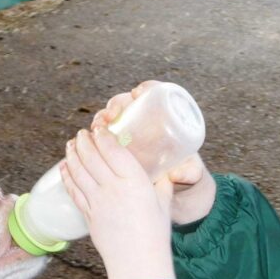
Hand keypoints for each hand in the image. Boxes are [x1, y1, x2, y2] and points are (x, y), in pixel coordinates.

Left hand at [61, 126, 175, 278]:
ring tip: (70, 145)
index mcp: (135, 181)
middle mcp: (113, 188)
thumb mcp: (164, 203)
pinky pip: (74, 191)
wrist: (139, 263)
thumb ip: (162, 184)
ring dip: (72, 155)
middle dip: (84, 141)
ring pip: (79, 171)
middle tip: (82, 133)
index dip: (103, 135)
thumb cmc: (156, 235)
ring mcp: (98, 202)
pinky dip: (67, 177)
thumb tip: (163, 172)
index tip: (100, 128)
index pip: (113, 150)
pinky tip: (64, 169)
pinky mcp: (88, 215)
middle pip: (91, 156)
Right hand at [92, 81, 215, 225]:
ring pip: (113, 118)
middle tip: (111, 115)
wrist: (176, 189)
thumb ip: (190, 173)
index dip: (146, 89)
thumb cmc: (186, 174)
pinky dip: (96, 135)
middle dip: (116, 105)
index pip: (156, 95)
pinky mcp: (118, 145)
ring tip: (98, 128)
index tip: (138, 94)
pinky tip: (88, 139)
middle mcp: (146, 122)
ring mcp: (130, 133)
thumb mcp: (191, 172)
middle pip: (129, 104)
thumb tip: (177, 175)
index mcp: (166, 119)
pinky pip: (105, 135)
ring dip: (102, 119)